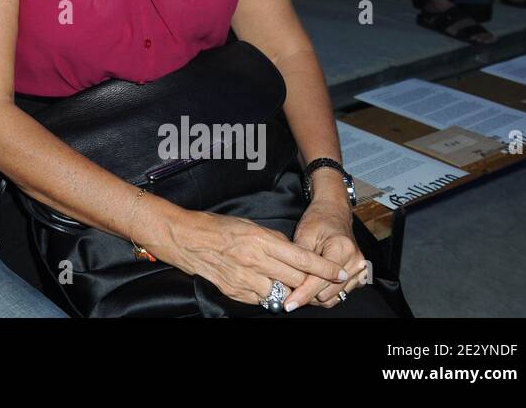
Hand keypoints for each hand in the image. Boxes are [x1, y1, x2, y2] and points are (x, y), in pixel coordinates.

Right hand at [157, 209, 349, 308]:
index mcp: (261, 241)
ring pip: (281, 293)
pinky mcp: (235, 291)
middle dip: (311, 283)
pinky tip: (267, 287)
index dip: (324, 268)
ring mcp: (244, 279)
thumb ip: (274, 240)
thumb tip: (293, 252)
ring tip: (293, 287)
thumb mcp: (250, 225)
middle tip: (322, 283)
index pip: (302, 258)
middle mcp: (255, 261)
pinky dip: (268, 295)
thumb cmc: (216, 227)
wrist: (185, 238)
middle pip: (296, 279)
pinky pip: (261, 298)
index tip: (340, 273)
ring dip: (290, 291)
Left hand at [285, 196, 368, 309]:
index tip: (288, 304)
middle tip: (291, 290)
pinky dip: (326, 293)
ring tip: (302, 284)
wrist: (334, 213)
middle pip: (327, 293)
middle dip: (308, 294)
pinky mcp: (359, 277)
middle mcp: (355, 262)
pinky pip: (340, 294)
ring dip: (316, 295)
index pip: (319, 281)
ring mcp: (360, 270)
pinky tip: (315, 283)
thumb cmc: (318, 220)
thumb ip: (299, 259)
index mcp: (342, 249)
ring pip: (334, 297)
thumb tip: (288, 280)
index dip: (301, 294)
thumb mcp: (304, 234)